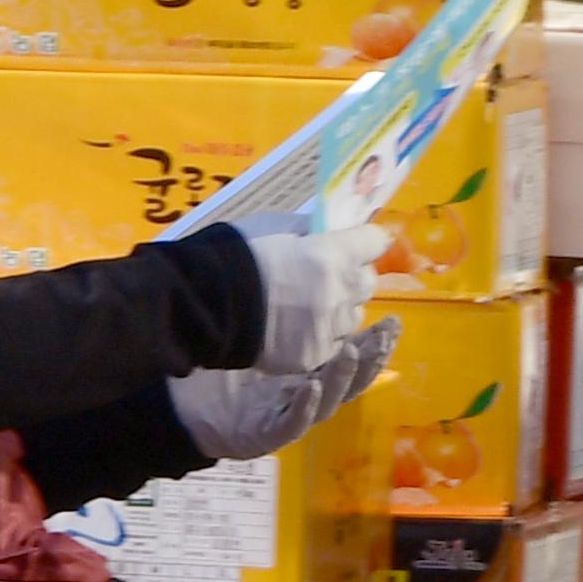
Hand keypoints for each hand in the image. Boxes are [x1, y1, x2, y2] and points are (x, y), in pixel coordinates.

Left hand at [170, 321, 396, 464]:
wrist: (189, 408)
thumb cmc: (228, 371)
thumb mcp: (264, 338)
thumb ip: (288, 312)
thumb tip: (312, 267)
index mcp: (312, 373)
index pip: (351, 357)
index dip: (374, 343)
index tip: (393, 321)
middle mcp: (309, 397)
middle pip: (350, 380)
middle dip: (371, 359)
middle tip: (385, 335)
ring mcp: (291, 417)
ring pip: (328, 402)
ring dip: (343, 377)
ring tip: (351, 351)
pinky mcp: (268, 434)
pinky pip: (292, 423)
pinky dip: (305, 406)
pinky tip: (313, 386)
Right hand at [230, 213, 386, 371]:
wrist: (207, 305)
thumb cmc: (237, 255)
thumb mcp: (274, 225)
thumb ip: (308, 228)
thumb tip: (327, 230)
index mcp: (332, 254)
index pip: (375, 242)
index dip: (367, 241)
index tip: (363, 242)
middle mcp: (339, 291)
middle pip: (368, 283)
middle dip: (354, 277)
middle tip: (330, 276)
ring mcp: (328, 328)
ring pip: (353, 318)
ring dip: (339, 310)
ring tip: (309, 308)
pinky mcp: (313, 356)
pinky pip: (331, 346)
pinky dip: (320, 337)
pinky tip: (296, 330)